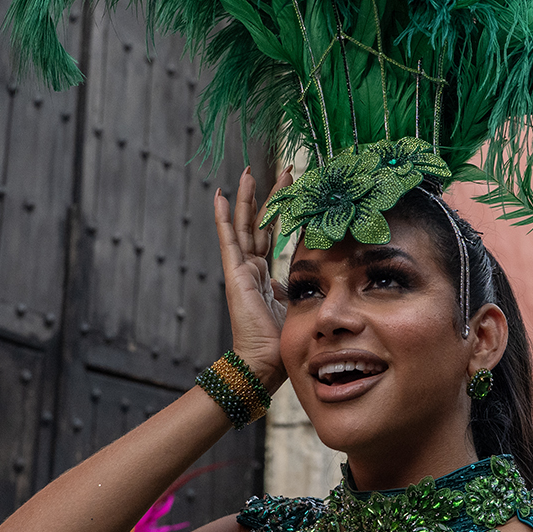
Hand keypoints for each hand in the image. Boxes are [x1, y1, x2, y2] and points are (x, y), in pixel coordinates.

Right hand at [213, 165, 289, 389]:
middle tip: (282, 168)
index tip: (296, 187)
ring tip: (249, 171)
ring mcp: (241, 270)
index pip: (274, 233)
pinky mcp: (235, 275)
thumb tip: (311, 273)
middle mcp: (252, 268)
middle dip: (271, 194)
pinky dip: (224, 218)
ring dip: (248, 198)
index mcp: (265, 275)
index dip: (284, 210)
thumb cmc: (281, 341)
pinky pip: (229, 240)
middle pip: (260, 222)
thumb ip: (300, 286)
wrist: (265, 363)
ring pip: (245, 225)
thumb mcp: (298, 303)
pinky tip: (221, 196)